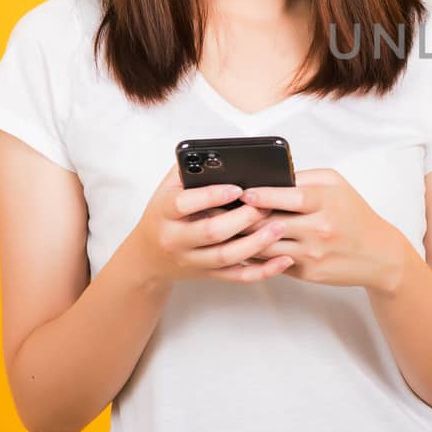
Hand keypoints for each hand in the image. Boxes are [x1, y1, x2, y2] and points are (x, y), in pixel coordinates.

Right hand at [128, 162, 293, 284]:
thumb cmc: (164, 215)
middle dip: (243, 218)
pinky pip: (238, 276)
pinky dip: (263, 271)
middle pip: (211, 232)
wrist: (148, 256)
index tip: (237, 188)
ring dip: (257, 243)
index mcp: (164, 212)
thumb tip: (222, 154)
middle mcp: (176, 239)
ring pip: (227, 257)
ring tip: (279, 226)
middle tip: (266, 205)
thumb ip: (190, 170)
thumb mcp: (168, 188)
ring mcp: (193, 260)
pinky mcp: (209, 274)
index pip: (184, 204)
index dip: (211, 196)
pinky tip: (283, 260)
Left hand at [242, 168, 408, 290]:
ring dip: (245, 238)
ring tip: (229, 229)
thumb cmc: (355, 216)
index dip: (263, 195)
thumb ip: (306, 178)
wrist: (378, 254)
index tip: (245, 193)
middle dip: (245, 217)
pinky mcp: (307, 273)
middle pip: (272, 224)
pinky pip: (273, 262)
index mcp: (327, 202)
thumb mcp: (338, 186)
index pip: (290, 197)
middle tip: (224, 211)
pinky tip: (245, 245)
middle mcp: (320, 229)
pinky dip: (257, 254)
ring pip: (267, 246)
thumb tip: (272, 179)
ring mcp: (312, 253)